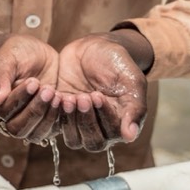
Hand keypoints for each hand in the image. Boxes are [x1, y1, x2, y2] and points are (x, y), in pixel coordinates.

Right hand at [0, 33, 60, 143]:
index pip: (1, 111)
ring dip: (47, 116)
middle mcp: (5, 117)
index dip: (18, 99)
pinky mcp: (43, 122)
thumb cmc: (16, 52)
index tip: (33, 82)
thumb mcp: (7, 57)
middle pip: (17, 128)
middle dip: (34, 110)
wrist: (33, 52)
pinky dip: (58, 118)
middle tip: (47, 89)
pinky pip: (50, 131)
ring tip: (56, 94)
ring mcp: (25, 122)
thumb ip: (0, 76)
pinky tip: (63, 100)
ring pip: (34, 134)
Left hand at [55, 34, 147, 150]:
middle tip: (82, 96)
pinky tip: (56, 94)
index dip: (104, 117)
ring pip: (74, 139)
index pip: (113, 133)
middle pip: (92, 142)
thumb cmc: (117, 63)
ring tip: (69, 98)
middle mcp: (101, 128)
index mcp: (121, 123)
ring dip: (70, 121)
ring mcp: (80, 121)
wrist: (95, 47)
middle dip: (86, 120)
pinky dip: (54, 113)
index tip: (97, 95)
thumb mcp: (132, 80)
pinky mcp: (62, 113)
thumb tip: (130, 136)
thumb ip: (135, 108)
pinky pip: (56, 124)